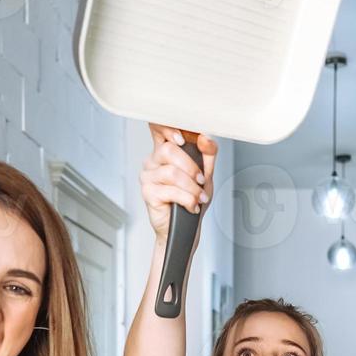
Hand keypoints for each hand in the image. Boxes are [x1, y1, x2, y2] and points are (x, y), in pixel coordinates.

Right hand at [140, 123, 217, 240]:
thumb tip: (205, 138)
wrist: (186, 228)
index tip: (183, 138)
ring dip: (192, 188)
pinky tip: (191, 205)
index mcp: (165, 151)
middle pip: (169, 150)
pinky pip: (170, 190)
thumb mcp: (206, 174)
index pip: (158, 127)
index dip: (168, 127)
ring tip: (198, 197)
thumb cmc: (192, 200)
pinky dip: (187, 199)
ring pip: (171, 172)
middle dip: (191, 167)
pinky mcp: (148, 193)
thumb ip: (207, 154)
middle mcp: (153, 161)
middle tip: (201, 181)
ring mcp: (148, 177)